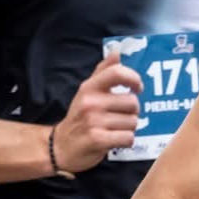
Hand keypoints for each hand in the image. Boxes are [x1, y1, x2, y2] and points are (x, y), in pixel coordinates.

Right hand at [52, 53, 142, 173]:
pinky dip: (126, 141)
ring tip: (114, 129)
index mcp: (89, 87)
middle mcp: (91, 102)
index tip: (137, 88)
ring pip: (132, 122)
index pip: (116, 73)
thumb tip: (116, 52)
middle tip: (119, 117)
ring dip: (128, 128)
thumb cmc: (80, 116)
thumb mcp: (87, 91)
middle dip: (131, 112)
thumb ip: (103, 71)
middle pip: (132, 102)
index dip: (133, 78)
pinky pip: (128, 138)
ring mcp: (93, 121)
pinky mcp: (97, 139)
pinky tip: (114, 140)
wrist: (61, 146)